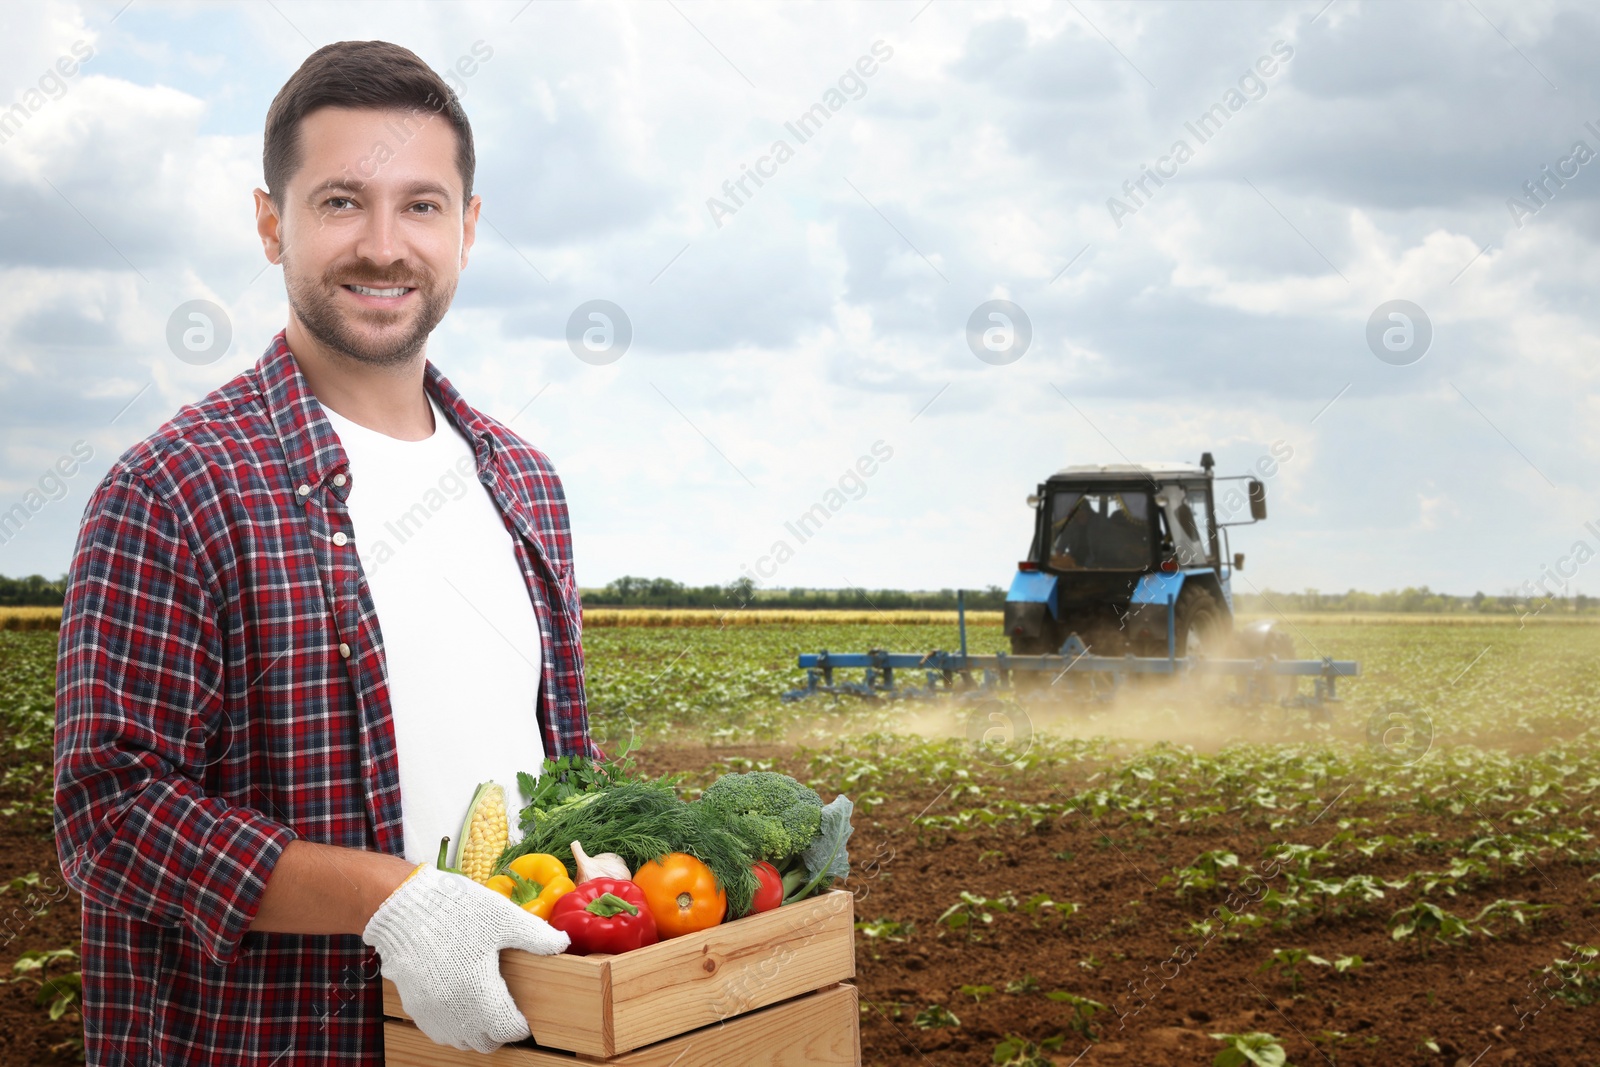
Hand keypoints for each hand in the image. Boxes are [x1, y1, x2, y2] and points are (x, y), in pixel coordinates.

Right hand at [362, 864, 569, 1051]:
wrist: (403, 906)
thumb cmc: (455, 910)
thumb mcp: (502, 916)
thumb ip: (536, 935)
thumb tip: (562, 943)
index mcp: (480, 992)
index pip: (508, 1030)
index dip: (522, 1025)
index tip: (525, 1015)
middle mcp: (454, 1010)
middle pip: (485, 1042)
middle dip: (500, 1031)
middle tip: (508, 1011)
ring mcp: (431, 1011)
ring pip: (460, 1041)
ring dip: (476, 1032)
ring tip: (486, 1009)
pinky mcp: (414, 1005)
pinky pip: (438, 1031)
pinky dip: (453, 1026)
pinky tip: (459, 1004)